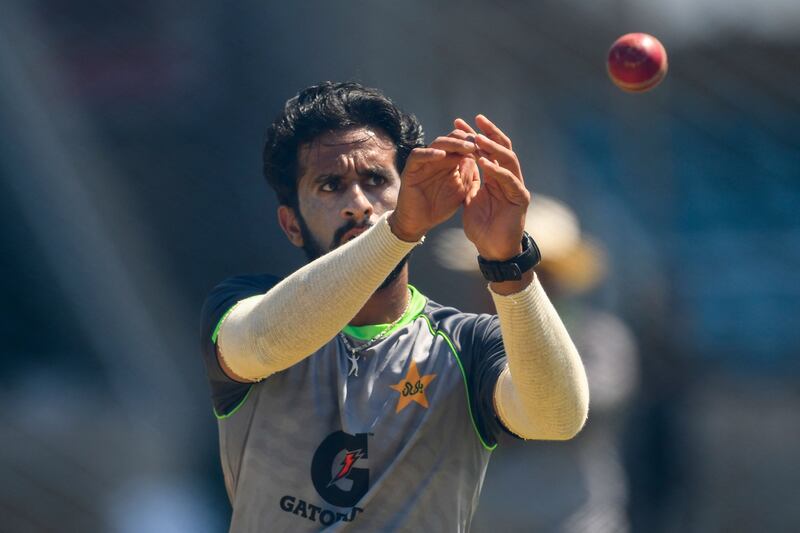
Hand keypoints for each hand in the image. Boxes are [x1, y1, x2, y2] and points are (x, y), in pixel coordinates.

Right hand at [388, 135, 476, 241]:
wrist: (419, 222)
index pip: (463, 144)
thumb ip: (470, 175)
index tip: (490, 148)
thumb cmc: (440, 207)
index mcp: (450, 161)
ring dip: (452, 144)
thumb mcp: (461, 190)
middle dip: (466, 140)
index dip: (476, 144)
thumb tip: (484, 157)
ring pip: (437, 143)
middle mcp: (436, 157)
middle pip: (452, 139)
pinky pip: (417, 155)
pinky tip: (442, 155)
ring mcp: (423, 162)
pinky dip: (429, 153)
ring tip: (466, 147)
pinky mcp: (410, 169)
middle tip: (479, 144)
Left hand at [455, 115, 529, 260]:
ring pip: (508, 160)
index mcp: (495, 178)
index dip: (474, 135)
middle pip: (502, 148)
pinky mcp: (520, 198)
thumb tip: (461, 163)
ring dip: (493, 148)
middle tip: (474, 120)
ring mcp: (516, 187)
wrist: (492, 250)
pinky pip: (509, 180)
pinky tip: (484, 163)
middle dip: (487, 133)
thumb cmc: (482, 228)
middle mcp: (508, 178)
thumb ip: (469, 181)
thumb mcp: (470, 199)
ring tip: (478, 139)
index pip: (487, 150)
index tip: (458, 124)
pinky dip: (497, 170)